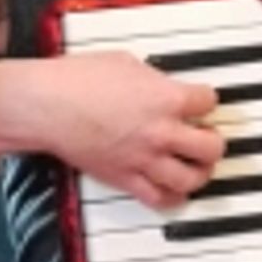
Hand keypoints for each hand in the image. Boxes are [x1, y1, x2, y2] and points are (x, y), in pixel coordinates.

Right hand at [34, 50, 224, 207]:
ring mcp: (145, 159)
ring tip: (195, 166)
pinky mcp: (125, 178)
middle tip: (207, 138)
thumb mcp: (125, 62)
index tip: (201, 101)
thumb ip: (152, 78)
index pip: (209, 102)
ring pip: (192, 179)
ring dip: (199, 173)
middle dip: (214, 142)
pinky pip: (160, 199)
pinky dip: (172, 198)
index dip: (207, 100)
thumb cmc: (77, 80)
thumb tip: (160, 84)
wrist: (47, 106)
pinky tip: (172, 190)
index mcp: (166, 98)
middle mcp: (162, 132)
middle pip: (212, 147)